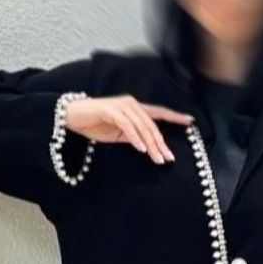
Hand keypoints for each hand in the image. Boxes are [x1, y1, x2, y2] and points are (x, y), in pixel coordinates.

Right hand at [64, 95, 193, 164]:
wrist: (72, 116)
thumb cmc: (95, 123)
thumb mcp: (118, 134)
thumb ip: (132, 137)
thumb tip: (147, 146)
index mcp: (135, 108)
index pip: (158, 113)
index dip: (174, 116)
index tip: (190, 121)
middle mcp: (131, 104)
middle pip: (151, 125)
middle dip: (161, 143)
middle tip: (168, 158)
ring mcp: (121, 106)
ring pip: (142, 126)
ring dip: (150, 144)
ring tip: (157, 159)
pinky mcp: (110, 110)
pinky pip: (127, 126)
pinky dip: (135, 138)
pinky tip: (141, 149)